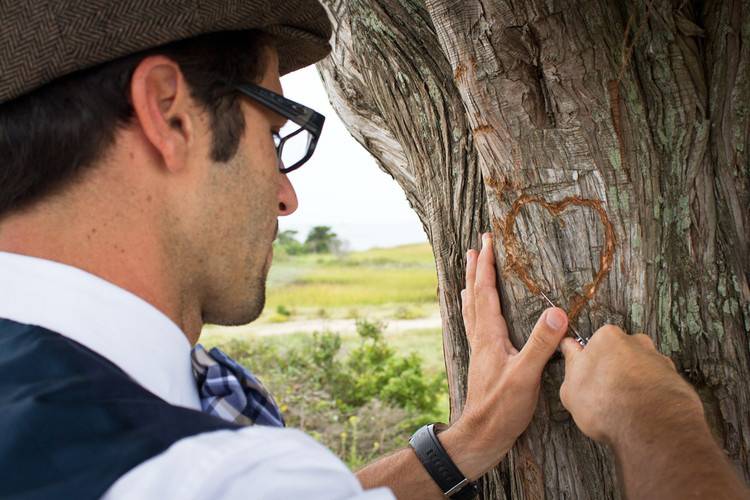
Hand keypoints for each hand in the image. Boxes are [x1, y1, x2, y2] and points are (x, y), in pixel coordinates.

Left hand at [440, 233, 569, 478]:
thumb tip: (557, 311)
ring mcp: (479, 350)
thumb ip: (540, 344)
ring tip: (468, 272)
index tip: (487, 241)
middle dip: (475, 269)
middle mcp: (481, 338)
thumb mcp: (526, 376)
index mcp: (490, 335)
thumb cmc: (501, 409)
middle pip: (474, 295)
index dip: (486, 265)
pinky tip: (477, 316)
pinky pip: (475, 326)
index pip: (486, 291)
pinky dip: (474, 310)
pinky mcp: (482, 362)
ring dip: (471, 286)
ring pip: (472, 309)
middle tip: (474, 247)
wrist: (480, 437)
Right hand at [559, 325, 703, 445]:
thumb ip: (571, 363)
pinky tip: (643, 412)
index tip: (587, 377)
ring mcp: (660, 361)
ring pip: (642, 368)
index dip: (590, 362)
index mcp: (608, 337)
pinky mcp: (677, 381)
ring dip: (635, 382)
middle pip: (622, 352)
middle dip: (615, 369)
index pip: (595, 343)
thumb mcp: (571, 387)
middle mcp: (637, 342)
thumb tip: (570, 349)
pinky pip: (659, 385)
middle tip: (605, 393)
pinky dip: (652, 395)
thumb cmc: (606, 403)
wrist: (650, 426)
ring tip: (626, 407)